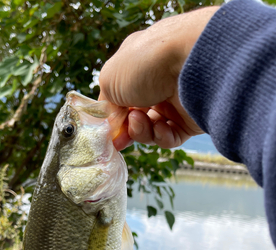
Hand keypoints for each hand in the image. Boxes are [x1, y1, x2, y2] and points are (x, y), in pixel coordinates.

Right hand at [99, 7, 218, 149]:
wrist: (192, 62)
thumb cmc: (146, 62)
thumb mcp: (110, 78)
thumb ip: (106, 103)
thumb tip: (112, 124)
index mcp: (138, 64)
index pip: (122, 95)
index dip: (113, 115)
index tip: (107, 130)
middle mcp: (157, 81)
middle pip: (136, 115)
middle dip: (126, 128)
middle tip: (120, 137)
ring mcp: (175, 101)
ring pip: (151, 129)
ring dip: (141, 131)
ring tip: (139, 121)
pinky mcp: (191, 119)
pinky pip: (170, 137)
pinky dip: (161, 137)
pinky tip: (160, 127)